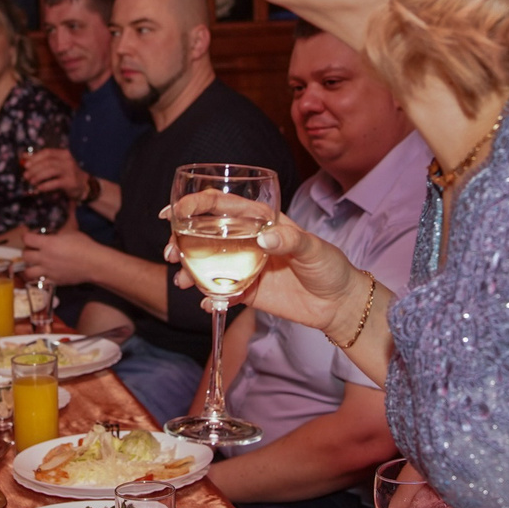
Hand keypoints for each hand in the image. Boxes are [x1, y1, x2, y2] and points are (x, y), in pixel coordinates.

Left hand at [18, 224, 100, 286]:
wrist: (94, 263)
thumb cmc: (84, 245)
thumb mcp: (72, 231)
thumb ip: (64, 223)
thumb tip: (70, 204)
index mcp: (47, 243)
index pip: (27, 239)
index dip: (27, 236)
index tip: (31, 235)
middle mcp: (44, 258)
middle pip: (25, 255)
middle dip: (27, 251)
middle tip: (33, 249)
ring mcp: (48, 271)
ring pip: (27, 272)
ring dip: (29, 267)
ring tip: (34, 264)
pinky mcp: (54, 281)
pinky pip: (40, 281)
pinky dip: (40, 278)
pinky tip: (44, 273)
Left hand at [22, 148, 84, 197]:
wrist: (84, 185)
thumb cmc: (66, 174)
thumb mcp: (55, 165)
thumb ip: (40, 160)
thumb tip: (23, 156)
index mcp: (63, 153)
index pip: (47, 152)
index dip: (35, 158)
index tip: (26, 165)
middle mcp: (67, 160)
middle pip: (47, 162)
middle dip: (34, 169)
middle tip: (26, 176)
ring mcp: (70, 171)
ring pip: (50, 171)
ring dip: (38, 177)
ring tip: (31, 182)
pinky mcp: (70, 182)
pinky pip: (55, 183)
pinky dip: (45, 186)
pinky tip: (39, 188)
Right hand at [167, 208, 368, 339]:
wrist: (338, 304)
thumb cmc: (330, 267)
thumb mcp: (314, 249)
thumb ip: (291, 241)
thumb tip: (264, 237)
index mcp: (261, 220)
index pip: (222, 205)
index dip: (195, 203)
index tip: (173, 211)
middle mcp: (247, 240)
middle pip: (204, 232)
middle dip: (180, 239)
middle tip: (170, 253)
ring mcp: (244, 265)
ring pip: (206, 262)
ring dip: (188, 269)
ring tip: (182, 281)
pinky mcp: (246, 291)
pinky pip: (220, 292)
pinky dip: (209, 297)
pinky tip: (208, 303)